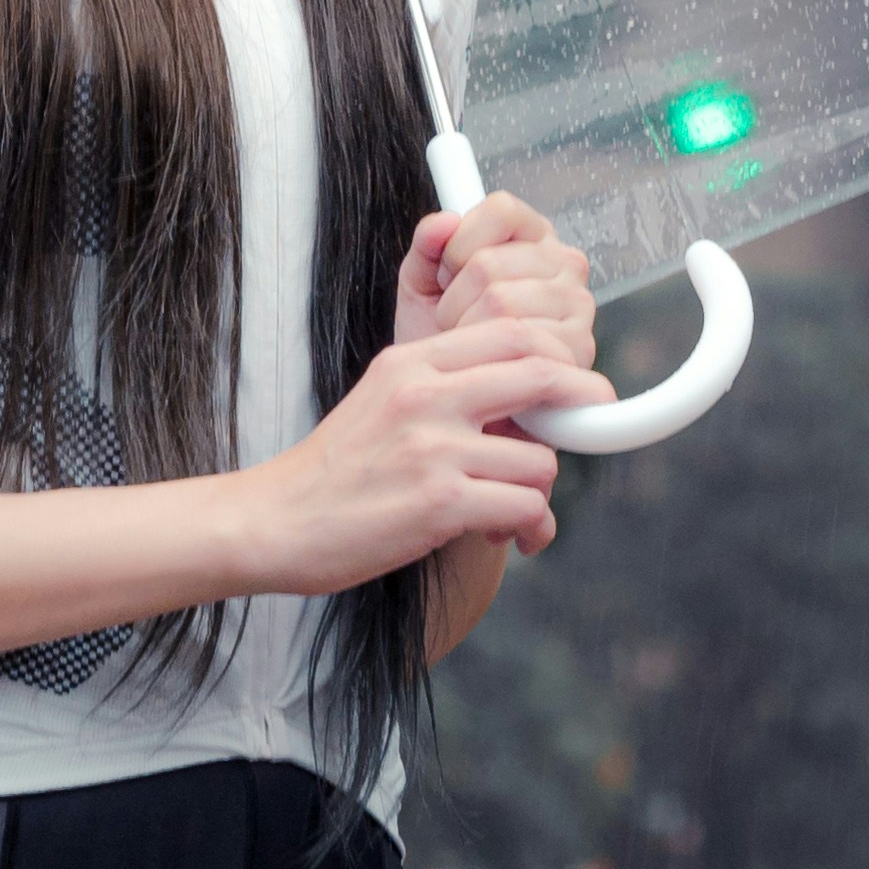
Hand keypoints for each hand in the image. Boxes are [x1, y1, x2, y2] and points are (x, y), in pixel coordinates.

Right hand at [241, 319, 610, 591]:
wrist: (276, 521)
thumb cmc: (334, 469)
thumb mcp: (384, 399)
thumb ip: (447, 387)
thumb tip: (524, 399)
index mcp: (412, 362)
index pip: (511, 331)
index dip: (558, 355)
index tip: (575, 382)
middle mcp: (426, 395)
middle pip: (540, 374)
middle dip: (581, 400)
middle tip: (592, 419)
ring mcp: (434, 448)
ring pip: (540, 458)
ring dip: (539, 491)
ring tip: (515, 512)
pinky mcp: (439, 503)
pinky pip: (524, 506)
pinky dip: (528, 527)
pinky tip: (506, 537)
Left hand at [399, 191, 597, 381]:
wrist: (457, 399)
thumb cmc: (446, 342)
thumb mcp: (424, 286)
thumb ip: (427, 246)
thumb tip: (442, 222)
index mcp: (534, 238)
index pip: (501, 210)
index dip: (460, 244)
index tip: (450, 273)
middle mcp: (565, 264)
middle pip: (491, 262)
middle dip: (454, 299)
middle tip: (457, 320)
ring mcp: (577, 305)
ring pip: (500, 301)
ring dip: (468, 330)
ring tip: (472, 343)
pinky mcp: (579, 348)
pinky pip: (519, 341)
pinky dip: (490, 357)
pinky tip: (491, 365)